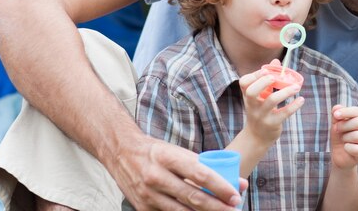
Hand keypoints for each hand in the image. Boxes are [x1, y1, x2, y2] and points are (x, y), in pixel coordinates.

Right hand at [111, 133, 245, 209]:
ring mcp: (148, 195)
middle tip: (234, 209)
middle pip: (193, 197)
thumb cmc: (156, 152)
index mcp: (168, 157)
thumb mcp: (178, 152)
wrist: (121, 153)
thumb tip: (236, 182)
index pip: (200, 174)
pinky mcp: (142, 208)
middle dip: (217, 206)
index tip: (236, 196)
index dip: (220, 187)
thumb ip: (204, 166)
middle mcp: (157, 176)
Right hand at [238, 66, 304, 144]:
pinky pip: (283, 113)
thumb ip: (267, 78)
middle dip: (263, 82)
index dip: (254, 75)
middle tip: (275, 77)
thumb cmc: (260, 110)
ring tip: (296, 87)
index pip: (244, 83)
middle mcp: (252, 105)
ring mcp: (261, 115)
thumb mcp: (260, 96)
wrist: (257, 137)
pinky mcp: (272, 124)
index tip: (266, 71)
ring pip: (271, 101)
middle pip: (252, 92)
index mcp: (248, 96)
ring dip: (285, 92)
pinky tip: (301, 100)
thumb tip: (276, 61)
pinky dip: (294, 105)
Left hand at [330, 105, 357, 169]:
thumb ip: (337, 114)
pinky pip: (356, 149)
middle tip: (337, 129)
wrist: (340, 154)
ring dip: (345, 137)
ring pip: (357, 135)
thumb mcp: (336, 123)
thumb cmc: (341, 135)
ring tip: (344, 139)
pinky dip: (347, 147)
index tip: (335, 115)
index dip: (346, 112)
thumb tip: (337, 107)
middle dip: (343, 125)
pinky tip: (346, 148)